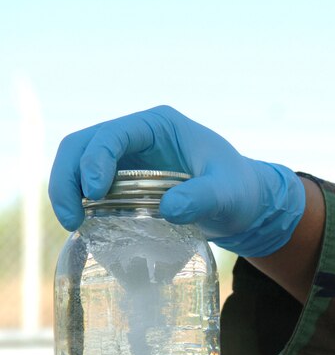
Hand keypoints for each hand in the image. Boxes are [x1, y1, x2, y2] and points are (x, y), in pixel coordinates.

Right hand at [49, 105, 305, 256]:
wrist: (245, 205)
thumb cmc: (240, 191)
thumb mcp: (229, 193)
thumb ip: (203, 197)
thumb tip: (168, 210)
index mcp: (158, 125)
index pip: (113, 134)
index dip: (95, 160)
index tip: (96, 194)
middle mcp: (137, 136)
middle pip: (82, 146)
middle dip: (68, 178)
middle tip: (72, 218)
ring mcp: (127, 159)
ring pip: (78, 166)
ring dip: (69, 192)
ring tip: (75, 225)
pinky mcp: (124, 182)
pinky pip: (91, 189)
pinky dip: (83, 205)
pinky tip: (87, 229)